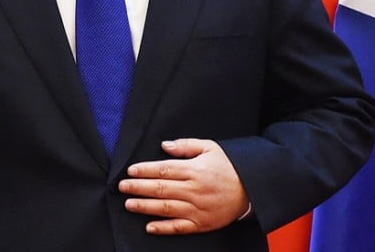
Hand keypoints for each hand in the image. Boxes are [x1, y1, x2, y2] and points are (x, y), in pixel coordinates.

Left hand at [119, 138, 249, 234]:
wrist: (253, 188)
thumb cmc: (229, 166)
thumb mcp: (210, 147)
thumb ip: (185, 145)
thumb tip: (164, 145)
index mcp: (194, 170)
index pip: (163, 170)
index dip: (144, 170)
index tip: (130, 171)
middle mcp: (194, 190)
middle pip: (160, 189)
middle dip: (138, 188)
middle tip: (121, 187)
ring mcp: (198, 209)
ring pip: (166, 208)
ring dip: (145, 207)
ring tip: (129, 204)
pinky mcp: (203, 223)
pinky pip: (180, 227)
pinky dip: (164, 228)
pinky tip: (149, 227)